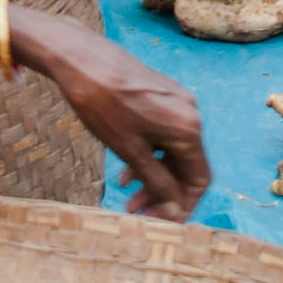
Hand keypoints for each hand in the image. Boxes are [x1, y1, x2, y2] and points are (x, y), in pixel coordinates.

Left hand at [21, 12, 210, 217]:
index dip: (182, 205)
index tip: (160, 222)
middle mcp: (190, 113)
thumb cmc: (104, 105)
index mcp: (188, 128)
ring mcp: (176, 101)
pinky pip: (163, 134)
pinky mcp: (161, 94)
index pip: (199, 179)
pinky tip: (125, 167)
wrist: (83, 60)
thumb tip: (174, 208)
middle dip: (163, 193)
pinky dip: (149, 154)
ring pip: (172, 150)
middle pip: (185, 166)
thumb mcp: (130, 151)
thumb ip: (157, 181)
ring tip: (126, 192)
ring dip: (153, 176)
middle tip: (136, 212)